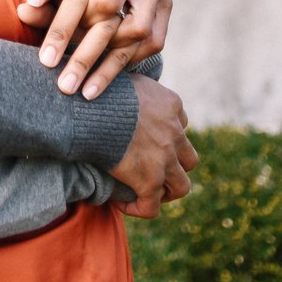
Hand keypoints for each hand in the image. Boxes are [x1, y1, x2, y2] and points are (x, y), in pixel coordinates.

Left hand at [18, 0, 171, 97]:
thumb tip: (28, 6)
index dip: (56, 19)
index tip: (42, 51)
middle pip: (106, 7)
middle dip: (79, 46)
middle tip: (55, 75)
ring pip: (134, 30)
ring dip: (107, 63)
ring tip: (81, 90)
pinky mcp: (166, 6)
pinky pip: (151, 42)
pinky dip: (129, 62)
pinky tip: (103, 81)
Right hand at [107, 73, 197, 217]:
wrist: (93, 108)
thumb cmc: (98, 87)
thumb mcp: (121, 74)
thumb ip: (127, 85)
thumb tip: (110, 80)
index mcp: (171, 104)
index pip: (180, 125)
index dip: (166, 136)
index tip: (147, 142)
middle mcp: (174, 132)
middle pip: (188, 157)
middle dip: (174, 166)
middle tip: (154, 170)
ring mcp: (165, 158)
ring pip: (181, 185)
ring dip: (166, 190)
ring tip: (146, 193)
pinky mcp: (149, 179)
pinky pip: (151, 205)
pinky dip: (140, 208)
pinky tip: (120, 204)